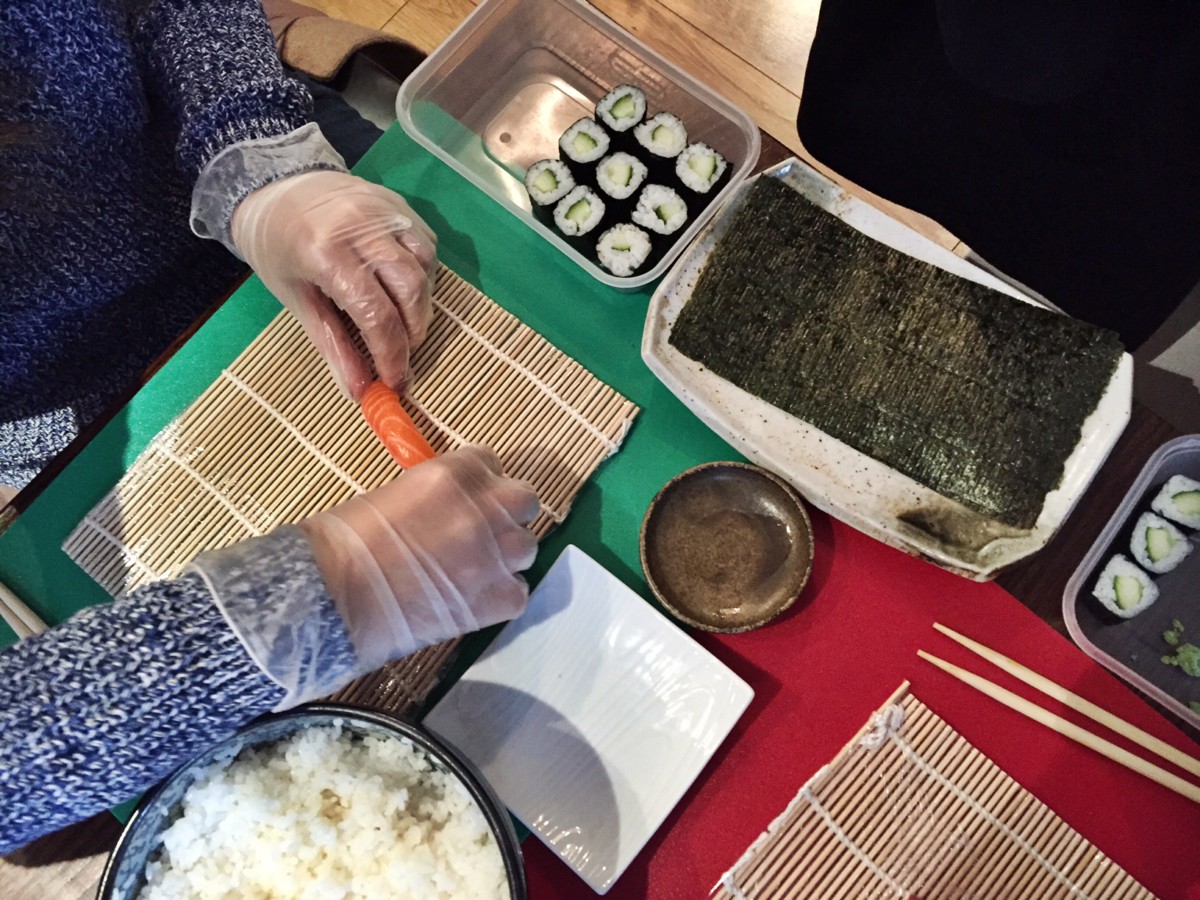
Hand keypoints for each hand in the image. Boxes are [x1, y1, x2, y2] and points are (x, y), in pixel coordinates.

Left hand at [231, 171, 436, 398]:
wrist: (272, 183)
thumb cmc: (276, 247)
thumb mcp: (295, 300)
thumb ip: (332, 347)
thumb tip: (360, 392)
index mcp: (325, 253)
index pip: (376, 314)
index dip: (391, 354)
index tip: (395, 382)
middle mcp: (360, 227)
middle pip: (410, 289)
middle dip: (413, 332)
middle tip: (402, 355)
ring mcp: (383, 210)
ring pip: (424, 266)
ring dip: (421, 305)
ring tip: (403, 323)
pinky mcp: (398, 203)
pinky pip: (425, 244)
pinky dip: (422, 275)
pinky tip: (404, 289)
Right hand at [298, 446, 539, 669]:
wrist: (339, 597)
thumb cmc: (349, 543)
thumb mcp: (397, 494)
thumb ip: (438, 495)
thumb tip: (451, 508)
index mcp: (457, 473)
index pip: (490, 464)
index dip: (477, 486)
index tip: (464, 502)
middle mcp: (487, 507)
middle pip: (523, 501)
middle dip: (504, 516)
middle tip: (477, 536)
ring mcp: (499, 553)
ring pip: (526, 548)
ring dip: (504, 558)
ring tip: (469, 575)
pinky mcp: (503, 597)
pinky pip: (519, 591)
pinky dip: (499, 598)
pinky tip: (469, 602)